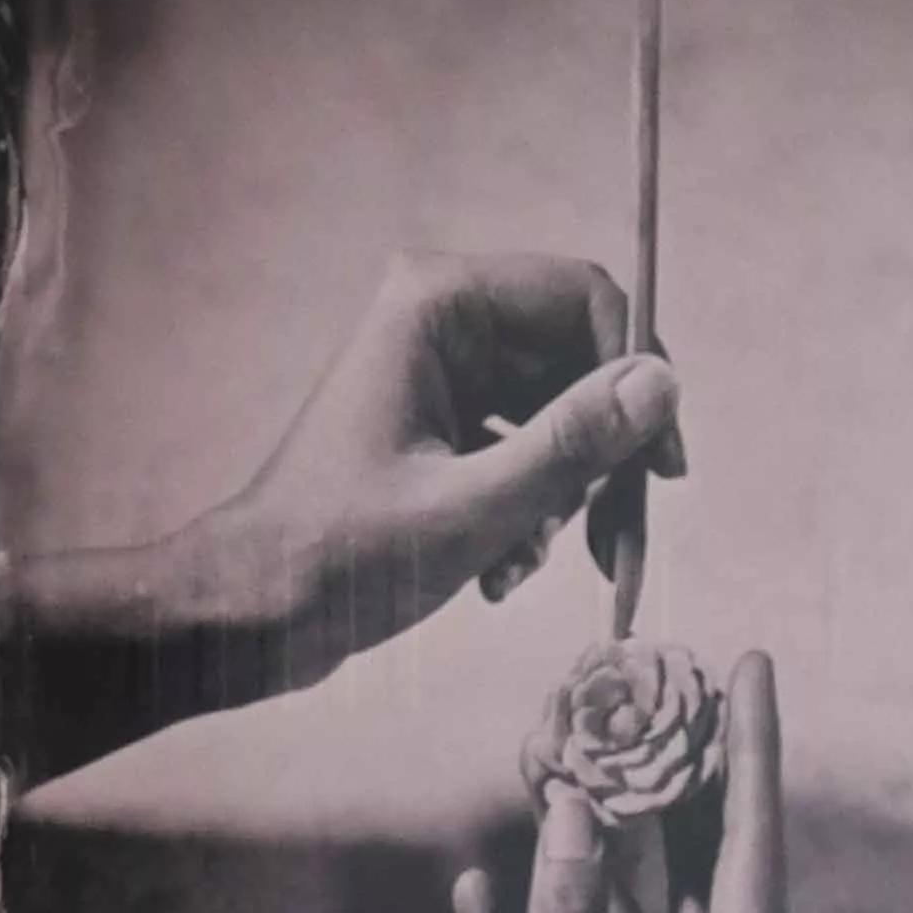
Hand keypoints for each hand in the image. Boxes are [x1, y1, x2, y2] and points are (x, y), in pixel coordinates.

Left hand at [0, 255, 687, 789]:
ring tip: (524, 560)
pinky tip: (498, 573)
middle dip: (597, 451)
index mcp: (436, 305)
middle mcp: (437, 320)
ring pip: (553, 413)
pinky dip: (524, 508)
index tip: (661, 464)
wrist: (251, 614)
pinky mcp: (434, 424)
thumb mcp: (478, 506)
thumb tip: (661, 384)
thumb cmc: (342, 557)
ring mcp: (434, 373)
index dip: (636, 374)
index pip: (583, 298)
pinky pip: (517, 447)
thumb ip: (575, 442)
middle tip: (615, 533)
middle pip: (574, 360)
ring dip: (559, 493)